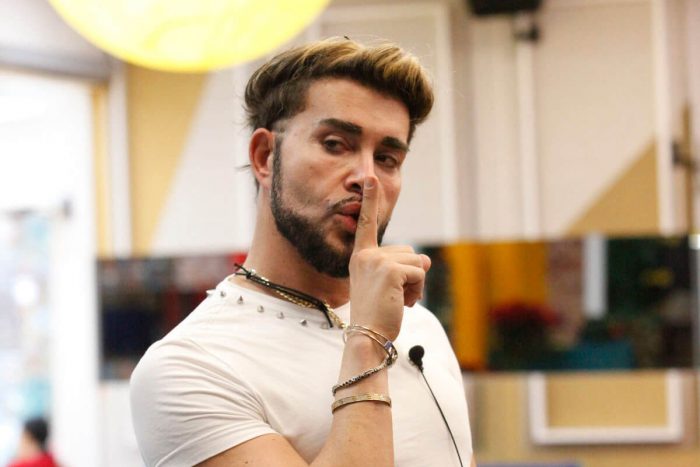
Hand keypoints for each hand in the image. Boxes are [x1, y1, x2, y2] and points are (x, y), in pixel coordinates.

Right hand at [348, 176, 430, 340]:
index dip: (370, 201)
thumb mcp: (384, 285)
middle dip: (411, 275)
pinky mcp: (390, 270)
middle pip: (408, 252)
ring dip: (416, 284)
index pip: (367, 225)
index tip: (370, 178)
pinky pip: (419, 273)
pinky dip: (418, 290)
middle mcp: (366, 255)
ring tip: (398, 300)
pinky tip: (402, 302)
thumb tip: (424, 261)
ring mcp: (377, 261)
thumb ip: (398, 267)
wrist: (367, 336)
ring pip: (417, 263)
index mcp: (361, 256)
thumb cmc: (377, 315)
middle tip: (394, 296)